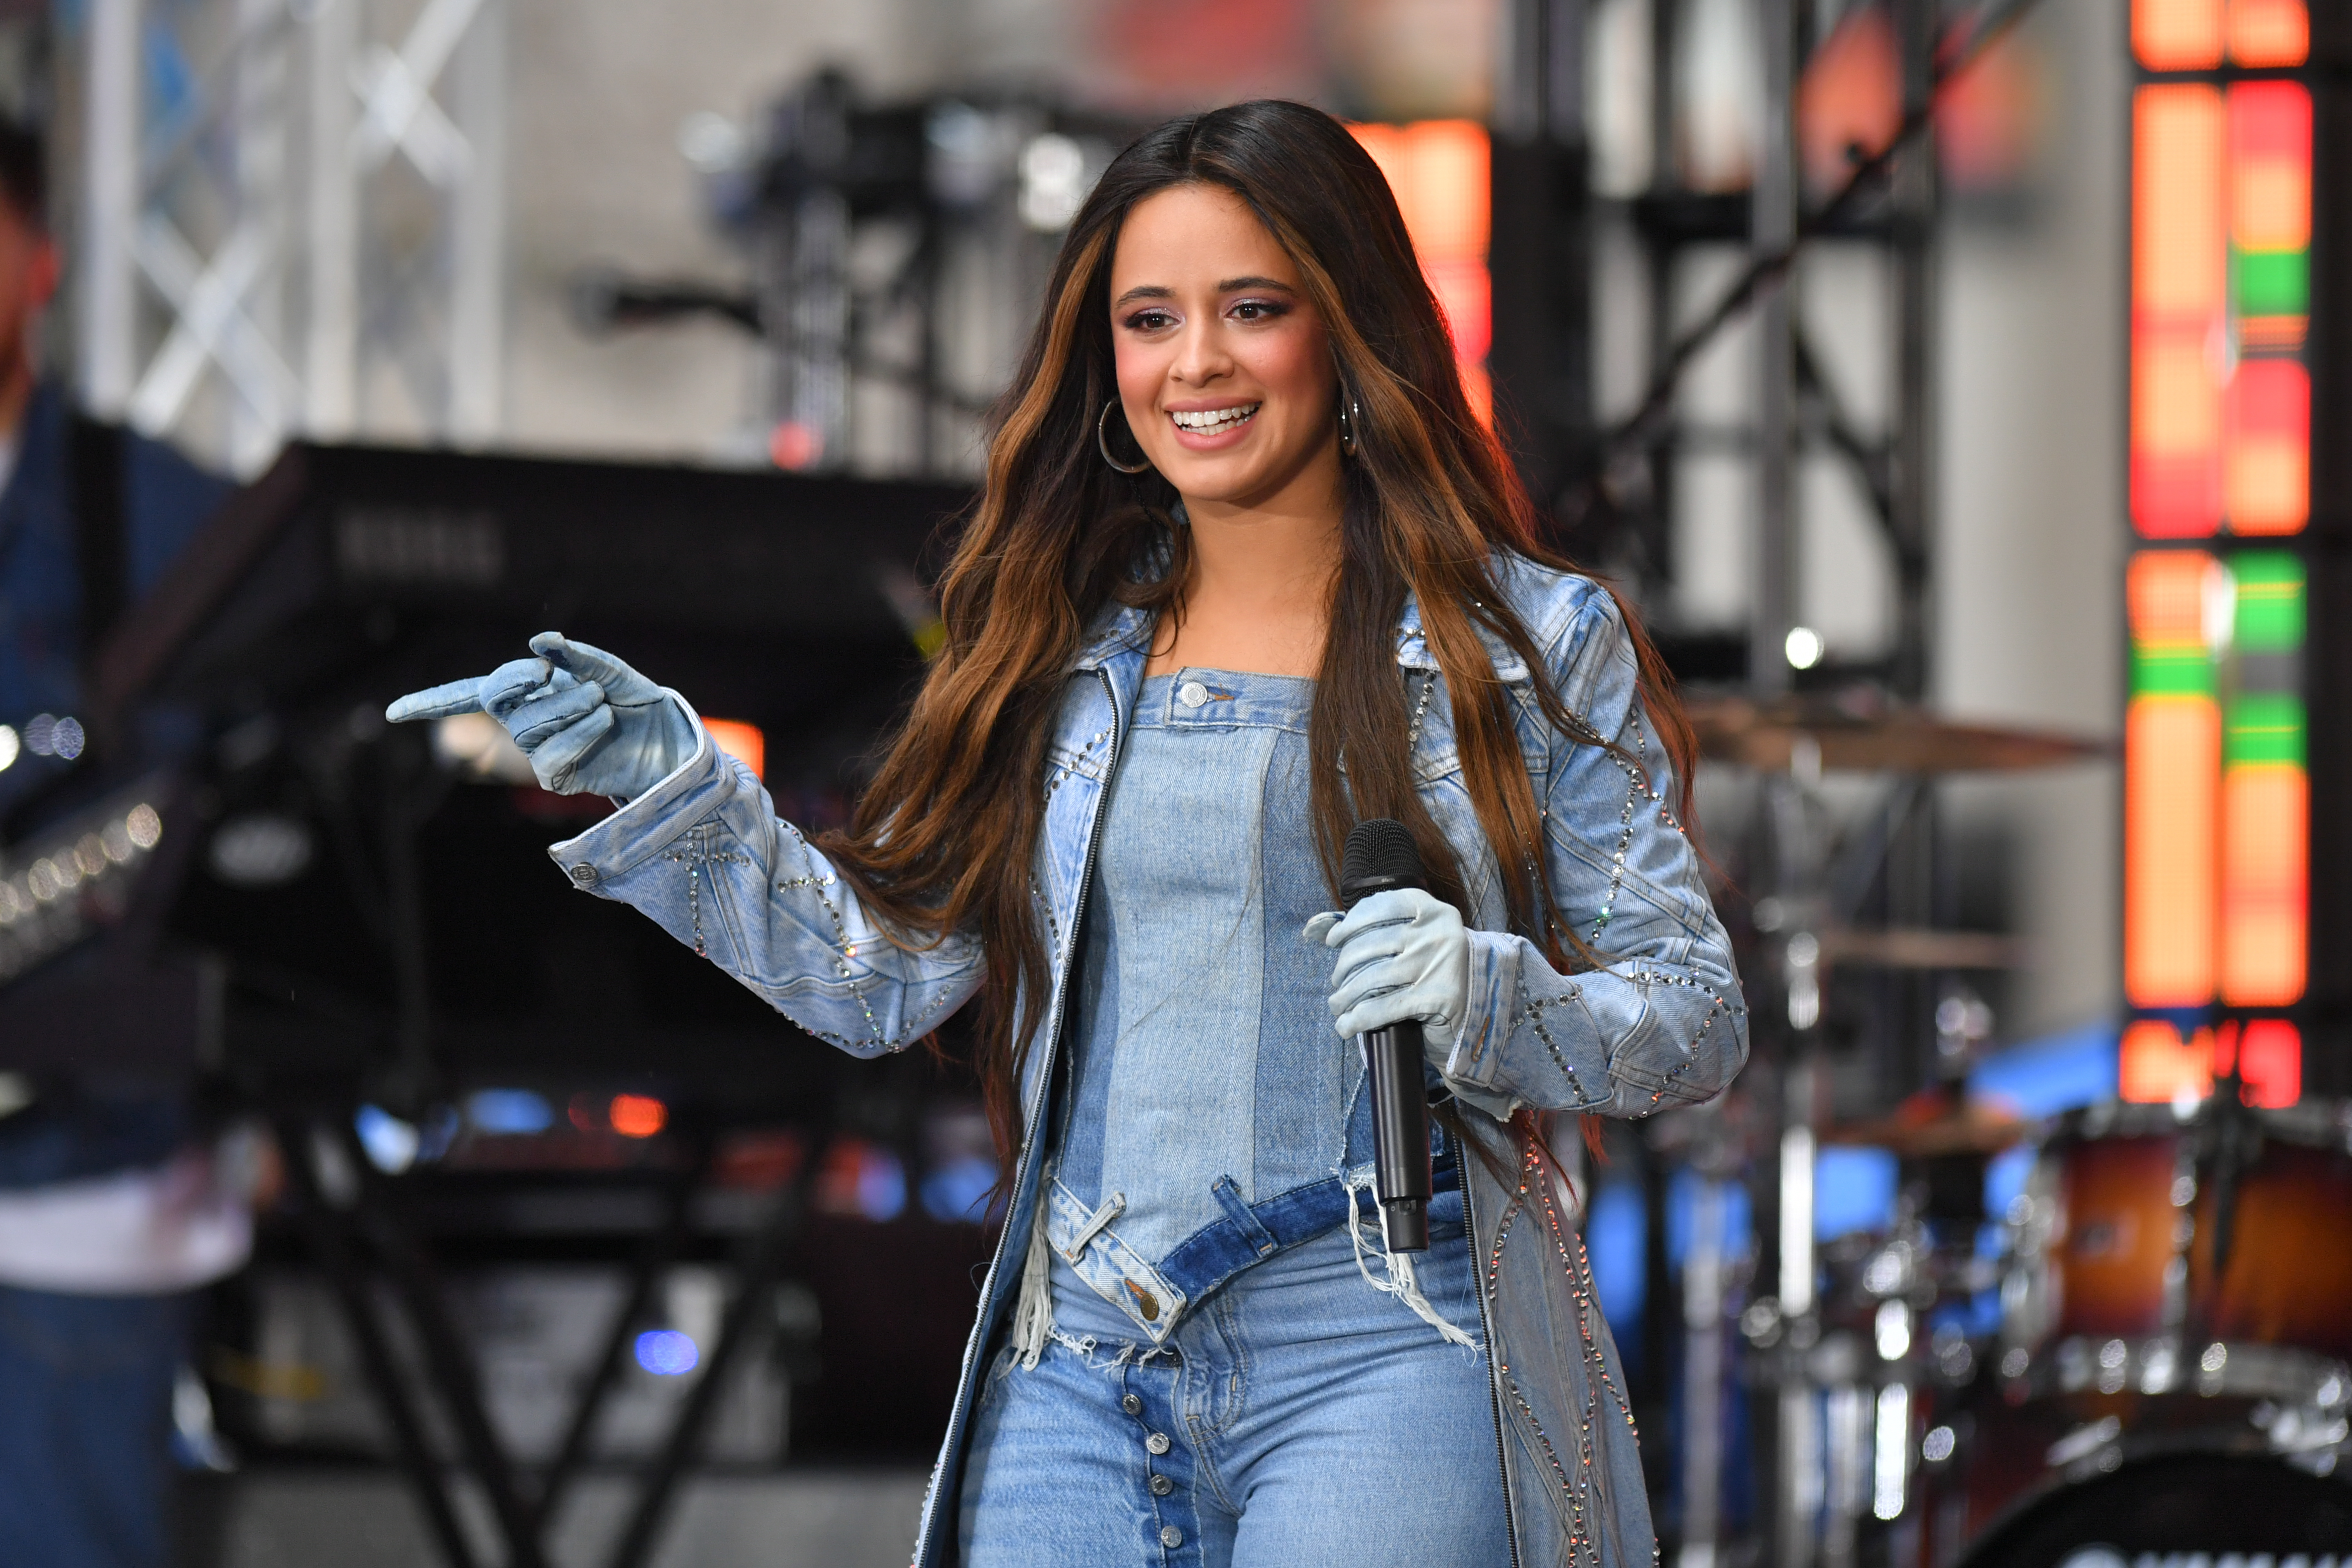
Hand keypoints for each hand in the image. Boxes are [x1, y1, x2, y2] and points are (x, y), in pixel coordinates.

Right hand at [385, 632, 698, 798]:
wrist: (668, 740)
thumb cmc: (635, 702)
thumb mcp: (610, 671)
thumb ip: (576, 657)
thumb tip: (539, 642)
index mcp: (529, 691)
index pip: (469, 694)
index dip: (431, 701)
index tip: (393, 713)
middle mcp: (526, 721)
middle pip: (496, 701)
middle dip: (518, 681)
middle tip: (550, 673)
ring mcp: (539, 751)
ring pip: (527, 727)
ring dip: (565, 706)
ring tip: (601, 701)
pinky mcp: (559, 777)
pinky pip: (552, 755)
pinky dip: (578, 733)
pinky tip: (603, 723)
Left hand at [1309, 888, 1469, 1043]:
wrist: (1480, 1012)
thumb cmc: (1438, 974)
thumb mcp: (1421, 942)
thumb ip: (1388, 931)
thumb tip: (1330, 932)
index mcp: (1435, 911)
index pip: (1382, 906)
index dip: (1351, 923)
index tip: (1334, 940)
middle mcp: (1439, 933)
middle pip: (1371, 944)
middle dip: (1344, 966)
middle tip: (1338, 981)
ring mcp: (1440, 965)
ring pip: (1372, 978)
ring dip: (1345, 995)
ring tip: (1337, 1005)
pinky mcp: (1438, 998)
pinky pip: (1384, 1008)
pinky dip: (1358, 1019)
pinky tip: (1346, 1026)